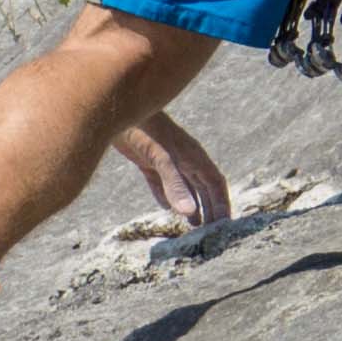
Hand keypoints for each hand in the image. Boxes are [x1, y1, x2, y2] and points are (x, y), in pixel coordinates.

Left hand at [115, 118, 234, 228]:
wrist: (116, 108)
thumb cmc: (144, 128)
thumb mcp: (160, 157)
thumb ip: (174, 185)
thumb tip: (190, 213)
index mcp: (192, 156)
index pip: (215, 182)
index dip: (221, 202)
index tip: (225, 224)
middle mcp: (183, 159)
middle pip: (202, 187)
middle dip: (209, 208)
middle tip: (211, 232)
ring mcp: (165, 160)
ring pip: (184, 187)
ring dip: (190, 205)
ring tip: (194, 226)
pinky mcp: (147, 161)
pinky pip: (162, 183)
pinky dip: (167, 197)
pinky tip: (167, 208)